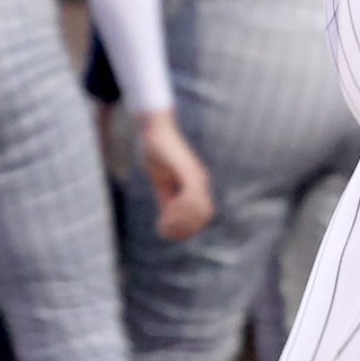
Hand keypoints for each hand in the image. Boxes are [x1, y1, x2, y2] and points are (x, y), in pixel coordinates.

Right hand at [135, 111, 213, 240]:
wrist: (155, 130)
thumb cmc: (157, 153)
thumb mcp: (161, 181)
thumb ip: (166, 197)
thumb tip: (167, 217)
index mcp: (196, 186)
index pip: (202, 215)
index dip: (188, 227)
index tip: (169, 230)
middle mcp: (200, 181)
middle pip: (204, 215)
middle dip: (186, 227)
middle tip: (166, 229)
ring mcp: (196, 175)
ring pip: (199, 208)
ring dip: (182, 220)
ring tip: (165, 222)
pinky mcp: (188, 170)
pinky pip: (190, 196)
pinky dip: (179, 209)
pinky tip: (165, 212)